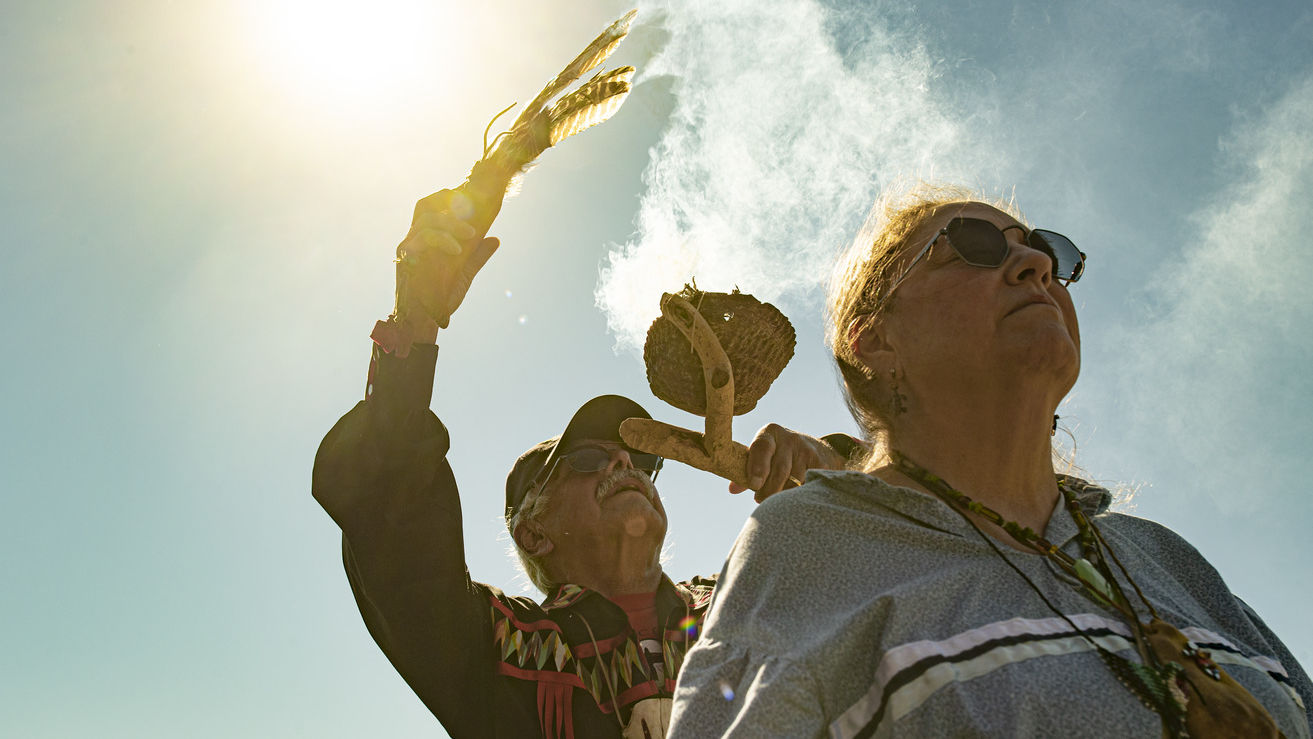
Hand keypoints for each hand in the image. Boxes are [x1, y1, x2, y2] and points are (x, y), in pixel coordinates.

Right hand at [394, 189, 500, 334]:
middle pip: (425, 205)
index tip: (467, 194)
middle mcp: (415, 238)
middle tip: (468, 204)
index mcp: (427, 238)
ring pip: (428, 220)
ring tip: (471, 234)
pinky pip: (423, 238)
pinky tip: (457, 249)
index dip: (446, 197)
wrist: (427, 320)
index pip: (432, 207)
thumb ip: (477, 256)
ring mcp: (409, 245)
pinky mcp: (406, 256)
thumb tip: (495, 239)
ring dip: (452, 223)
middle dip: (446, 199)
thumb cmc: (441, 298)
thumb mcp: (465, 274)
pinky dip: (443, 239)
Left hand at [730, 424, 848, 500]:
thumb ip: (746, 472)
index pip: (761, 448)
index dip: (757, 467)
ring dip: (785, 495)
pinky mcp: (821, 462)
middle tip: (760, 500)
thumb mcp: (762, 457)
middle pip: (779, 470)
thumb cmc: (778, 457)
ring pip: (794, 481)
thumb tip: (732, 489)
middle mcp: (789, 438)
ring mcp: (807, 450)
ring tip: (778, 500)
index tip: (754, 484)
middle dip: (769, 490)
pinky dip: (801, 494)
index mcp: (769, 434)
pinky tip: (797, 498)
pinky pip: (808, 484)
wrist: (816, 450)